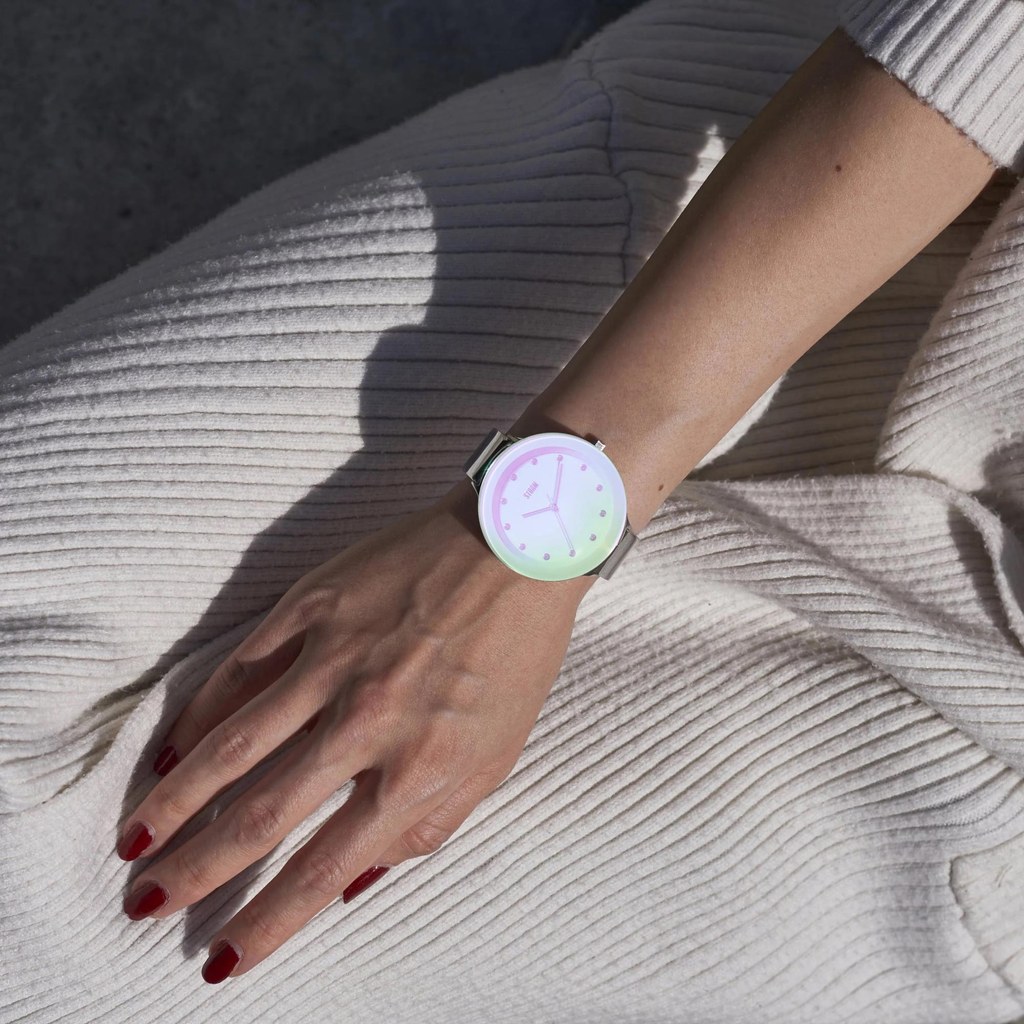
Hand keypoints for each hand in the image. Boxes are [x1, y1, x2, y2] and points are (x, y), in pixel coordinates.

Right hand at [115, 480, 592, 981]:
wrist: (520, 546)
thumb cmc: (516, 657)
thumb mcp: (495, 757)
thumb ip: (429, 824)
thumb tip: (354, 882)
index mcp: (419, 768)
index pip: (322, 868)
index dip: (266, 925)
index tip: (220, 961)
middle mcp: (368, 720)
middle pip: (260, 814)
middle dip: (195, 871)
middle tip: (143, 905)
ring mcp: (335, 659)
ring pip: (232, 744)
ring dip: (174, 801)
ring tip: (133, 843)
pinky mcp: (314, 606)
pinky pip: (241, 669)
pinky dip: (200, 714)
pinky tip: (172, 749)